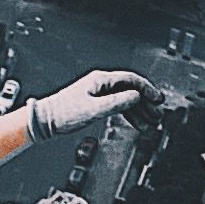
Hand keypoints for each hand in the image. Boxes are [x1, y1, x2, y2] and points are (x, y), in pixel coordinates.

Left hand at [27, 70, 152, 136]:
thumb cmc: (64, 113)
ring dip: (139, 111)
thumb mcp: (94, 109)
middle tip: (158, 115)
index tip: (158, 100)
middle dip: (146, 103)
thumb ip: (117, 103)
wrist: (45, 120)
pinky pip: (118, 106)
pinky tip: (136, 123)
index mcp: (101, 80)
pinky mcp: (96, 103)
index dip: (147, 89)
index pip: (131, 80)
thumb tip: (136, 97)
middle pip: (130, 90)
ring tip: (150, 123)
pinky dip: (128, 114)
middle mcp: (101, 84)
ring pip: (125, 99)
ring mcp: (98, 93)